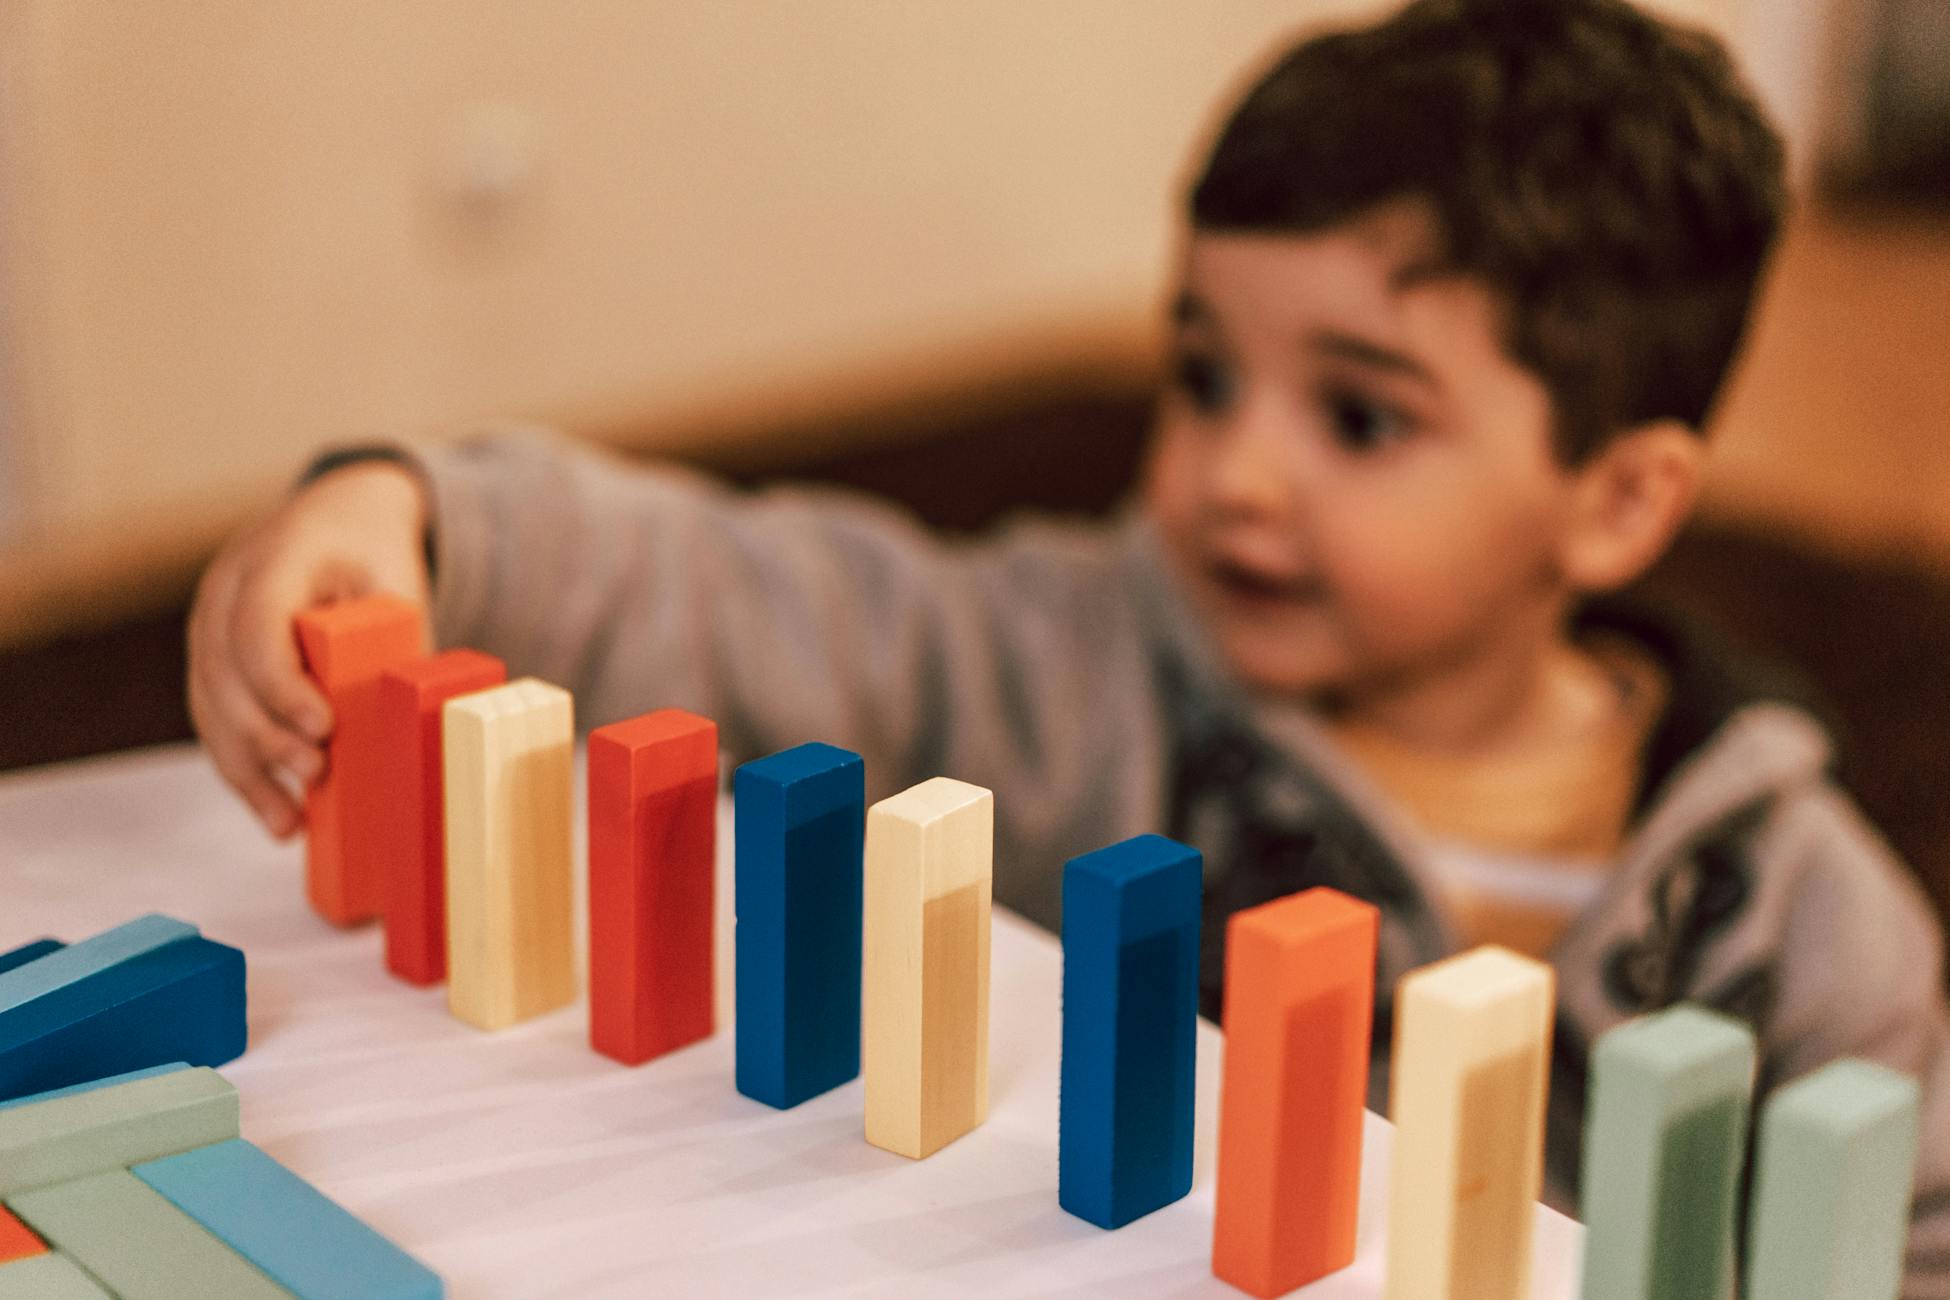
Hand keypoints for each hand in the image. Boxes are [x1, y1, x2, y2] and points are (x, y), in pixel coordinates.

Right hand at [187, 460, 430, 838]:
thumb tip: (409, 721)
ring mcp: (208, 626)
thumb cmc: (373, 555)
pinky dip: (246, 771)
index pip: (257, 625)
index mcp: (272, 557)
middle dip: (268, 734)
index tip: (322, 726)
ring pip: (211, 707)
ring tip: (290, 822)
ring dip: (249, 770)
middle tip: (317, 773)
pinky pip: (216, 721)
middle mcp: (224, 590)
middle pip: (226, 674)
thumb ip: (392, 642)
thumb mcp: (394, 583)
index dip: (282, 683)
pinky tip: (278, 816)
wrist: (338, 519)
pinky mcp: (210, 661)